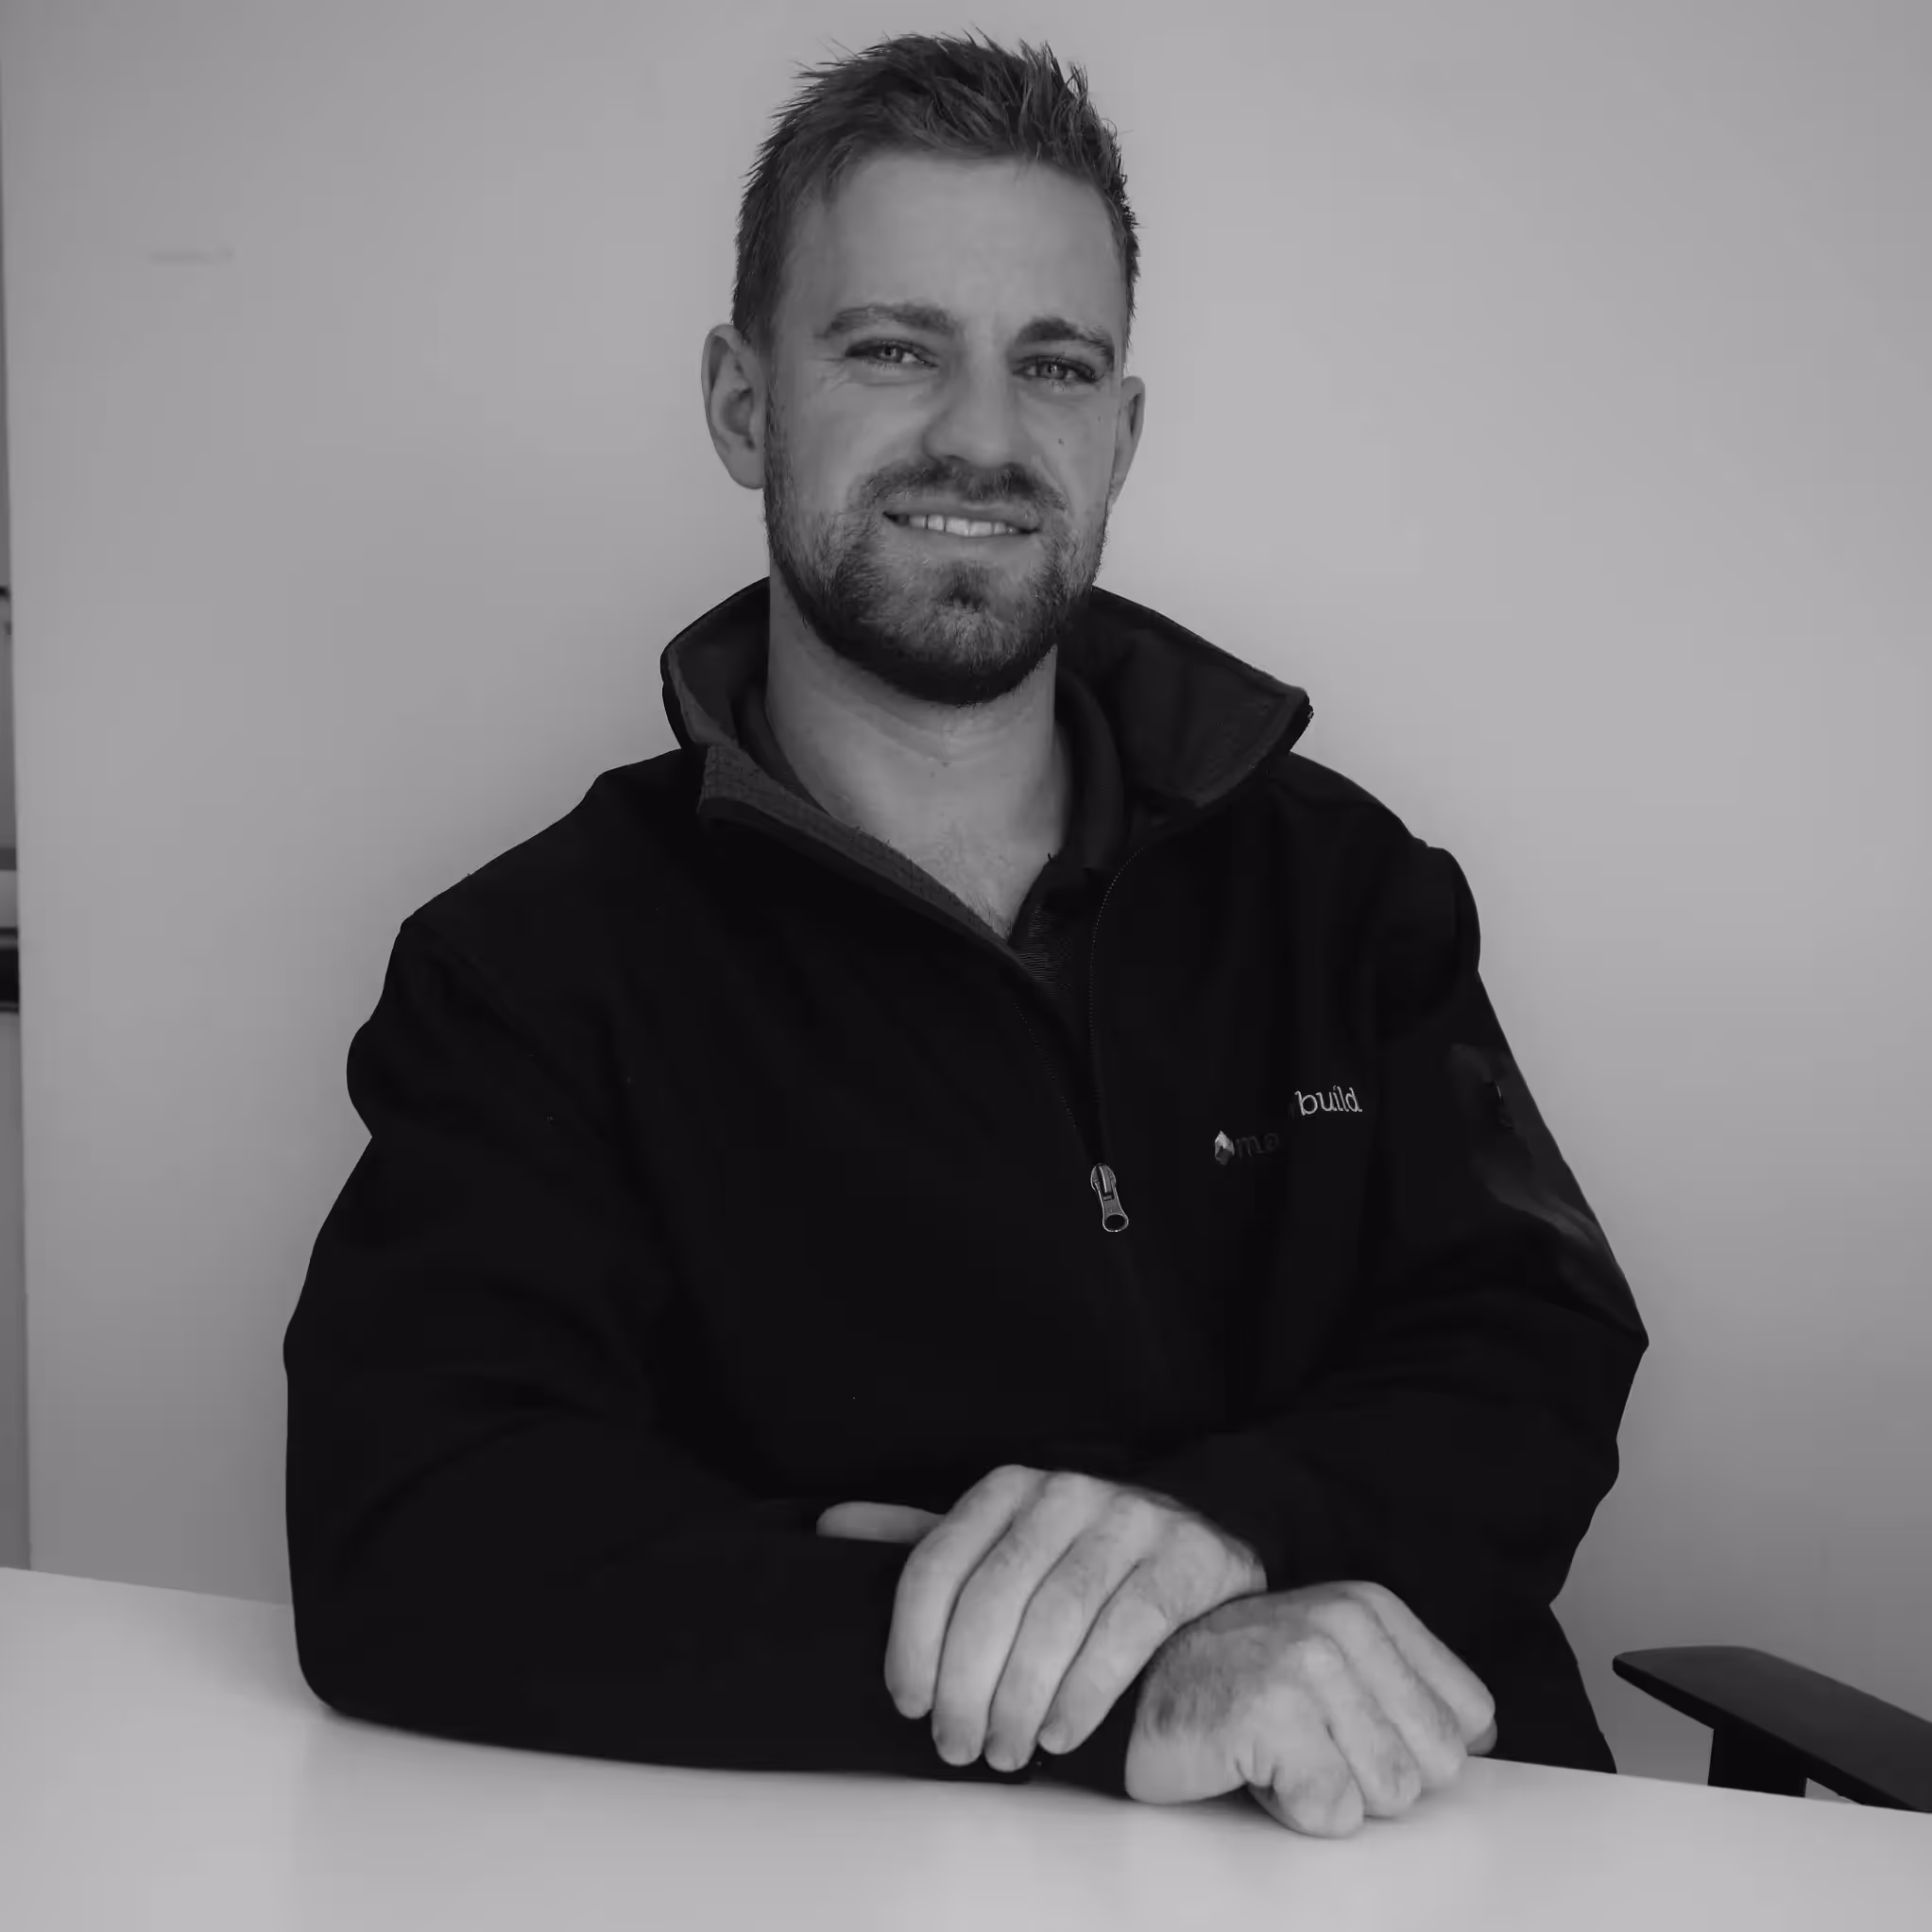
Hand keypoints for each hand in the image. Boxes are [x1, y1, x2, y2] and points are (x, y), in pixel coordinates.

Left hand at [819, 1465, 1266, 1772]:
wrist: (1199, 1557)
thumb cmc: (1079, 1566)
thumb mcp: (1000, 1546)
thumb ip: (924, 1543)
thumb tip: (829, 1527)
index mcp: (1008, 1487)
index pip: (938, 1563)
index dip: (913, 1642)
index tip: (909, 1703)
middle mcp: (1067, 1491)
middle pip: (994, 1597)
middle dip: (965, 1684)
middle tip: (956, 1747)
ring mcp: (1131, 1519)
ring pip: (1057, 1616)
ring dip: (1021, 1699)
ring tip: (1006, 1752)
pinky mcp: (1185, 1558)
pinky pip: (1126, 1629)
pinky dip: (1085, 1692)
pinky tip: (1061, 1735)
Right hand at [1123, 1579, 1497, 1836]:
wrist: (1135, 1687)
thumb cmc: (1237, 1685)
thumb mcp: (1335, 1662)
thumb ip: (1408, 1688)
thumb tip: (1484, 1735)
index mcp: (1370, 1608)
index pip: (1467, 1718)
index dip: (1411, 1746)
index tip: (1349, 1729)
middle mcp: (1344, 1625)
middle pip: (1435, 1765)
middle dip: (1374, 1777)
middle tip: (1308, 1743)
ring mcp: (1307, 1665)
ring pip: (1390, 1794)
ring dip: (1331, 1793)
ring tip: (1279, 1752)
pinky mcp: (1271, 1714)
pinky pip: (1334, 1812)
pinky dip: (1293, 1809)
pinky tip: (1254, 1767)